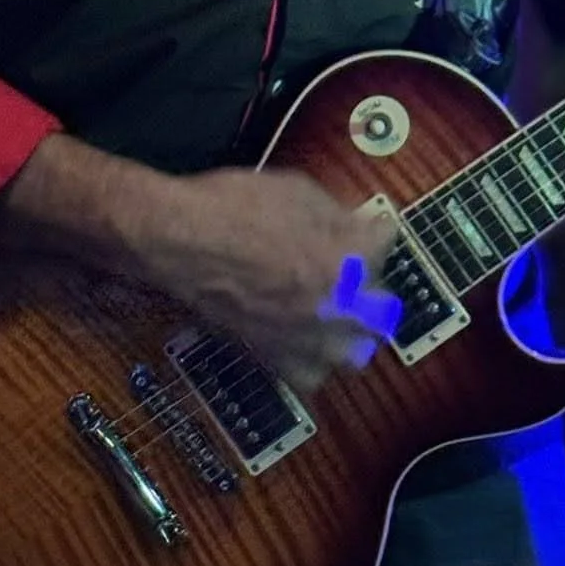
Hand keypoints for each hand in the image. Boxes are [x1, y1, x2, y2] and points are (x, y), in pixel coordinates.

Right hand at [156, 166, 401, 394]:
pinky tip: (304, 338)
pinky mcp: (271, 355)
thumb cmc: (232, 206)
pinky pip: (309, 376)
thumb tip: (354, 226)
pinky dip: (313, 361)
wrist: (178, 239)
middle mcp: (335, 305)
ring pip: (352, 352)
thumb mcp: (298, 190)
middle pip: (381, 306)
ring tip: (336, 311)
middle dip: (371, 283)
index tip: (368, 225)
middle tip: (353, 267)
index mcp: (349, 258)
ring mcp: (304, 337)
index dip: (375, 228)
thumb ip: (337, 215)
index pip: (387, 241)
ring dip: (350, 330)